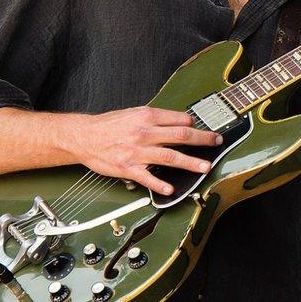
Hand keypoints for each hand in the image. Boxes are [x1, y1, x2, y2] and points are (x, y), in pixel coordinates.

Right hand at [69, 106, 222, 195]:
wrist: (84, 136)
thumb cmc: (108, 125)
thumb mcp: (133, 112)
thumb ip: (154, 118)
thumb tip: (177, 121)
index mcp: (147, 116)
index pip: (179, 119)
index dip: (194, 124)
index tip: (201, 129)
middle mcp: (144, 133)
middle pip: (181, 136)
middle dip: (202, 140)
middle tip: (216, 142)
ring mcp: (137, 152)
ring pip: (170, 157)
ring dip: (190, 163)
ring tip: (205, 167)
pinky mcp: (128, 168)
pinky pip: (147, 178)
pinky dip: (160, 184)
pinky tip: (171, 189)